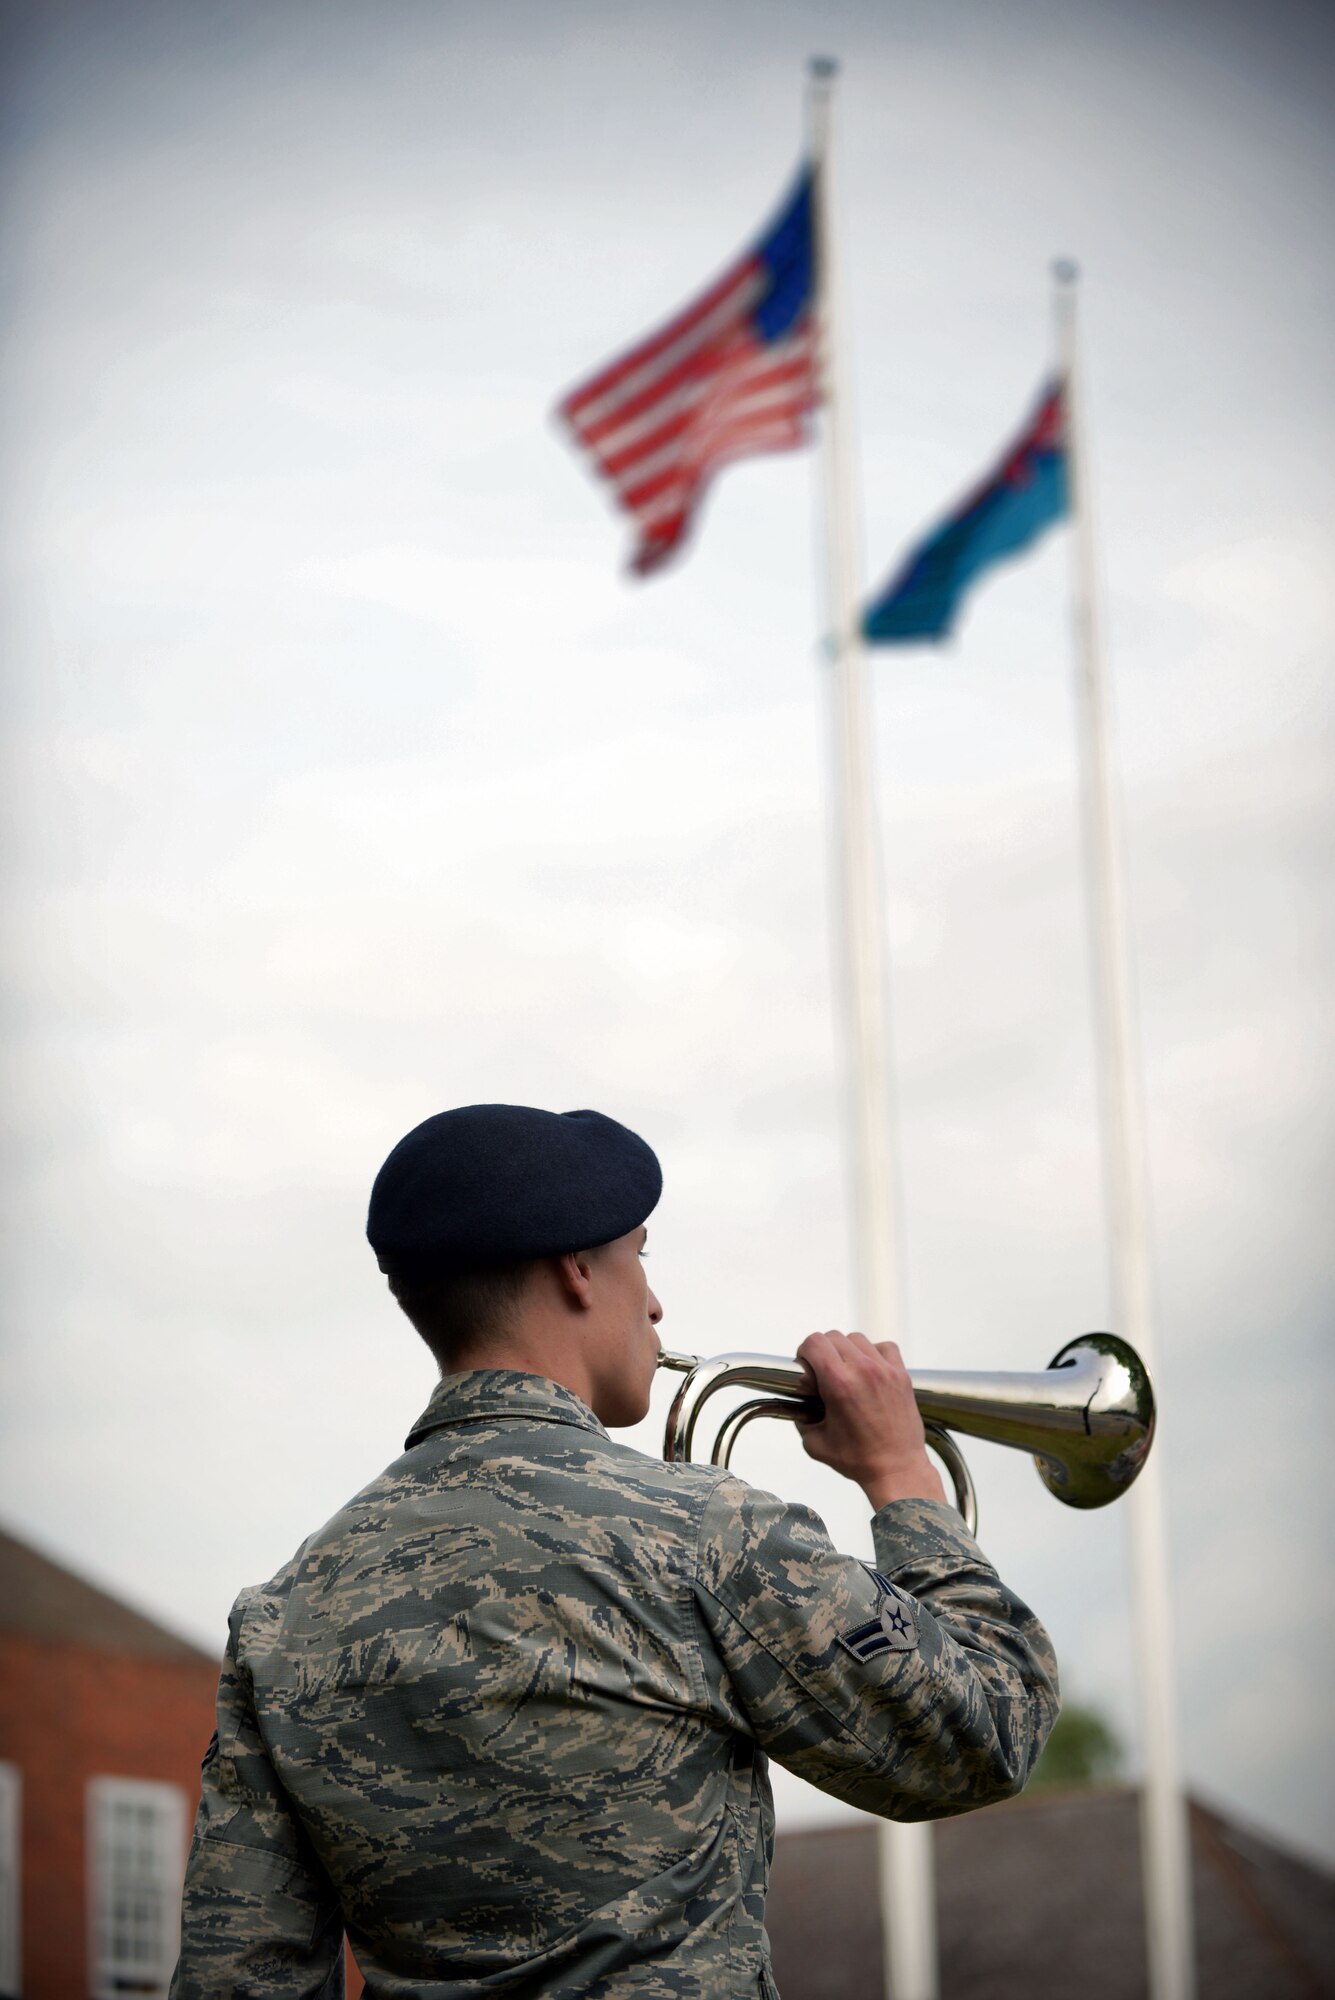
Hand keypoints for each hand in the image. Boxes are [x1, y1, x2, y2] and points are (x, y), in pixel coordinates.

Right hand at [795, 1330, 946, 1511]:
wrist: (897, 1469)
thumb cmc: (859, 1460)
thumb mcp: (815, 1443)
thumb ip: (800, 1419)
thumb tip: (797, 1405)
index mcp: (839, 1384)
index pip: (815, 1342)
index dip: (804, 1351)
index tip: (806, 1365)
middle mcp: (863, 1371)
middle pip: (834, 1337)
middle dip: (822, 1351)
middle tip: (823, 1372)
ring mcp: (885, 1370)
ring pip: (858, 1339)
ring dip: (847, 1350)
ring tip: (846, 1371)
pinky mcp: (901, 1375)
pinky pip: (884, 1347)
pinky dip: (873, 1353)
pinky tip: (869, 1369)